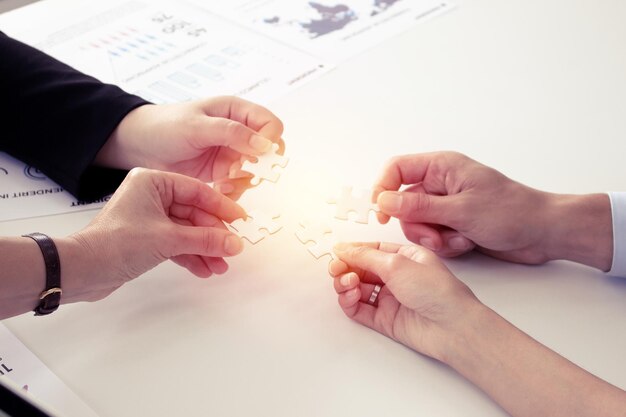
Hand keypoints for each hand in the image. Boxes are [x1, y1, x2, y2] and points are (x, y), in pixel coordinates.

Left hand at [64, 168, 245, 301]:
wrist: (82, 270)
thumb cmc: (114, 244)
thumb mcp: (168, 239)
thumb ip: (205, 240)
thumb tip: (234, 242)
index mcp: (153, 181)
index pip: (197, 191)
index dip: (221, 208)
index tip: (240, 220)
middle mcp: (151, 196)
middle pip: (194, 213)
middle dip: (213, 235)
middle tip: (231, 249)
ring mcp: (148, 218)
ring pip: (187, 231)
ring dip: (204, 249)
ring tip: (220, 266)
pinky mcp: (146, 238)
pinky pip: (176, 244)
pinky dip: (190, 255)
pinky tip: (204, 269)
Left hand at [96, 96, 284, 199]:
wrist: (139, 146)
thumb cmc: (164, 126)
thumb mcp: (197, 126)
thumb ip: (231, 133)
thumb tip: (264, 145)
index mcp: (236, 111)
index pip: (270, 124)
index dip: (270, 140)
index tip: (259, 156)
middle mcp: (238, 132)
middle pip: (267, 151)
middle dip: (257, 165)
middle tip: (240, 172)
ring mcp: (231, 154)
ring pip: (255, 171)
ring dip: (244, 181)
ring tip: (224, 183)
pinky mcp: (222, 172)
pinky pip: (239, 185)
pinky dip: (233, 191)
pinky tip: (218, 189)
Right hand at [330, 241, 625, 416]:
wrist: (452, 328)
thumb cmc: (437, 292)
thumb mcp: (398, 264)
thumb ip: (366, 257)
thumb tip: (343, 249)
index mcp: (405, 256)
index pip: (371, 249)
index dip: (352, 251)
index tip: (337, 252)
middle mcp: (397, 276)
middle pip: (361, 268)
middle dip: (345, 267)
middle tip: (336, 269)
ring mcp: (390, 297)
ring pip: (357, 288)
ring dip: (345, 284)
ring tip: (347, 284)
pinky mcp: (385, 318)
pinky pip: (359, 309)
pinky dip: (349, 302)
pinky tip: (350, 296)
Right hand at [373, 151, 611, 268]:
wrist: (543, 233)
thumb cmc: (511, 211)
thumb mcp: (461, 210)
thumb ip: (419, 206)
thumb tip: (384, 201)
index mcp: (441, 167)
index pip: (396, 169)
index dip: (383, 188)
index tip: (382, 214)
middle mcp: (440, 184)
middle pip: (403, 203)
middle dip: (417, 225)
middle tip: (436, 236)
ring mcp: (446, 205)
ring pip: (416, 223)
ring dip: (432, 238)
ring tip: (458, 240)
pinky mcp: (452, 223)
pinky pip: (431, 236)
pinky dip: (445, 244)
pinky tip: (466, 243)